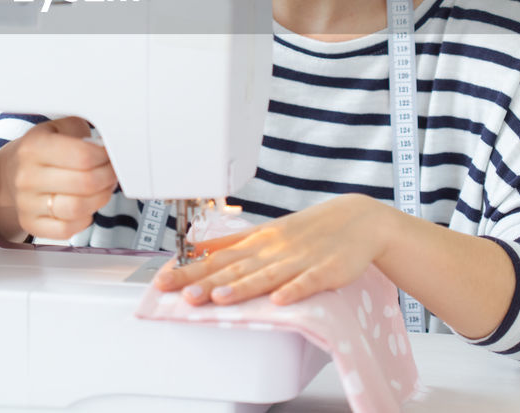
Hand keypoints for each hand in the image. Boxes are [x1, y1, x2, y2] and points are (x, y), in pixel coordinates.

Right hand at [0, 116, 116, 241]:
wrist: (11, 172)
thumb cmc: (42, 150)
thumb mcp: (58, 128)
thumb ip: (81, 132)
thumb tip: (104, 146)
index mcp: (34, 147)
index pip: (83, 156)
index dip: (105, 157)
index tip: (109, 155)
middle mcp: (27, 176)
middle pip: (85, 183)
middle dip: (108, 177)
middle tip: (111, 171)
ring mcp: (26, 203)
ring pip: (78, 208)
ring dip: (100, 199)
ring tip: (102, 188)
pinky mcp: (30, 224)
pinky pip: (66, 230)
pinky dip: (84, 219)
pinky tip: (85, 206)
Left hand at [152, 193, 392, 306]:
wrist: (357, 219)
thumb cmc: (309, 230)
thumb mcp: (267, 232)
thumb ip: (232, 243)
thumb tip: (196, 249)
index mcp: (257, 242)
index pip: (216, 258)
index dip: (189, 270)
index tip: (162, 281)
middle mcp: (273, 250)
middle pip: (236, 268)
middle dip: (208, 282)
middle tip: (182, 294)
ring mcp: (300, 260)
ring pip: (267, 275)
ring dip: (243, 287)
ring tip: (219, 298)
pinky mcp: (326, 271)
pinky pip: (308, 282)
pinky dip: (294, 290)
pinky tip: (280, 300)